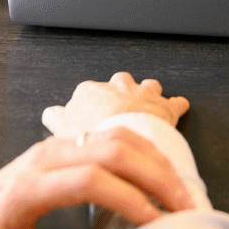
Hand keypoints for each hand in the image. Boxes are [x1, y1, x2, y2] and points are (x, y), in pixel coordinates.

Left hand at [0, 126, 194, 228]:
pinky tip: (164, 178)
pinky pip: (115, 136)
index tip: (157, 226)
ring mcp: (59, 144)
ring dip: (157, 164)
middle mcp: (46, 157)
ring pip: (119, 138)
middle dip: (156, 179)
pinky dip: (146, 154)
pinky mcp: (69, 142)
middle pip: (113, 151)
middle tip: (186, 210)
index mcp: (28, 188)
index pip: (90, 181)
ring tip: (183, 196)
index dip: (129, 201)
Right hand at [40, 71, 189, 136]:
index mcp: (89, 92)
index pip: (88, 92)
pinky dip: (176, 106)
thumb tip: (50, 113)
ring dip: (149, 95)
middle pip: (120, 82)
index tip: (95, 112)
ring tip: (150, 105)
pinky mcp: (164, 107)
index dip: (93, 103)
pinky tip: (178, 108)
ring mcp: (141, 94)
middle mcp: (116, 87)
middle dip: (123, 91)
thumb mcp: (61, 131)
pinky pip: (175, 103)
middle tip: (125, 104)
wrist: (119, 146)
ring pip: (148, 86)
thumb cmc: (88, 139)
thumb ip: (57, 120)